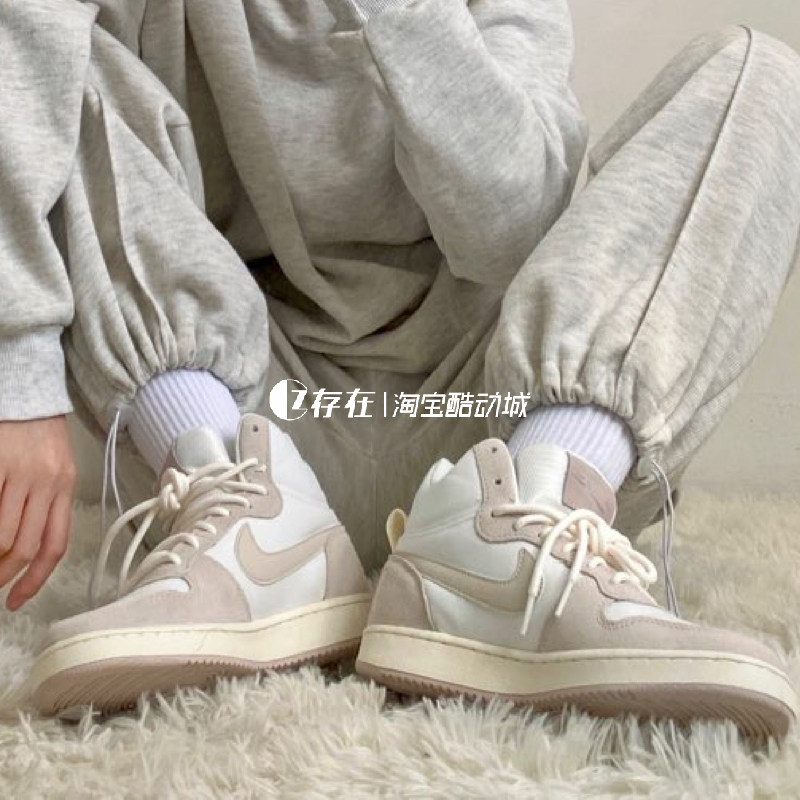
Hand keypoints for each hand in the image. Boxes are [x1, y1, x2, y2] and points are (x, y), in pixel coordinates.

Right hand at [0, 416, 75, 609]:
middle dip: (3, 575)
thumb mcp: (54, 469)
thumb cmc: (38, 433)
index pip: (54, 544)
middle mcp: (48, 483)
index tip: (17, 600)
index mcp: (65, 488)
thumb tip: (23, 547)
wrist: (28, 392)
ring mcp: (21, 474)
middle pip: (25, 545)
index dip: (36, 578)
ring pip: (3, 534)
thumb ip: (43, 504)